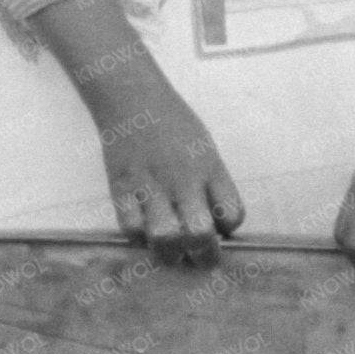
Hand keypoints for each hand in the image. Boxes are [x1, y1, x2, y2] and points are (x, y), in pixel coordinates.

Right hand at [95, 92, 243, 265]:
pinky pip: (131, 229)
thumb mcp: (204, 148)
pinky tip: (144, 229)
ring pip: (165, 238)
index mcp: (210, 168)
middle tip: (199, 256)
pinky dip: (139, 237)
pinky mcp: (121, 188)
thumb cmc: (173, 123)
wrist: (133, 97)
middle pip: (200, 234)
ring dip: (171, 253)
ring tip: (171, 250)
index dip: (228, 229)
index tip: (220, 229)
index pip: (233, 215)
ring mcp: (151, 185)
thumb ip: (211, 184)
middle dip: (204, 255)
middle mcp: (183, 179)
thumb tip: (215, 224)